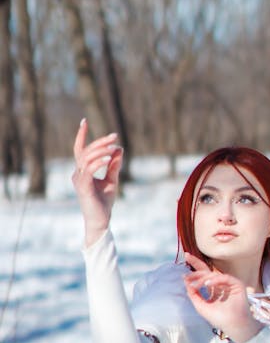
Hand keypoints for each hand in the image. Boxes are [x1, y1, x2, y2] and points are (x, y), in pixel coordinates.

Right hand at [72, 119, 122, 246]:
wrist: (101, 221)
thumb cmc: (104, 203)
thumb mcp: (112, 181)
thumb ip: (113, 166)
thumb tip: (119, 149)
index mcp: (82, 172)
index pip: (80, 150)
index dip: (81, 135)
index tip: (84, 120)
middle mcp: (78, 174)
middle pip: (85, 151)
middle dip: (99, 142)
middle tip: (114, 136)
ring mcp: (79, 180)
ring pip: (86, 158)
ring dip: (100, 150)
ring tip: (113, 147)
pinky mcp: (83, 187)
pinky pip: (89, 170)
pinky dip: (99, 162)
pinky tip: (109, 158)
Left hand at [183, 253, 261, 342]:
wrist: (233, 325)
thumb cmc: (219, 318)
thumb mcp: (201, 306)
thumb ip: (193, 294)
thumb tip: (186, 282)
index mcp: (213, 290)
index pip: (203, 277)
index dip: (193, 273)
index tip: (183, 275)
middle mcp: (220, 285)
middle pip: (207, 270)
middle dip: (196, 263)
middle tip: (187, 256)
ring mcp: (229, 284)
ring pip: (213, 274)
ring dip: (203, 278)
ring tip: (196, 285)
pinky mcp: (236, 284)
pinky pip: (224, 277)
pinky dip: (215, 280)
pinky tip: (207, 284)